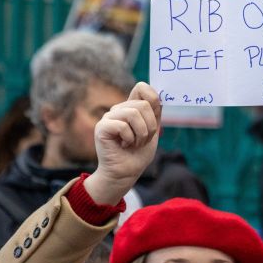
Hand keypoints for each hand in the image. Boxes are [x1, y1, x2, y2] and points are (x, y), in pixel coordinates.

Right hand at [84, 82, 160, 204]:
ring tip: (134, 143)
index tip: (156, 115)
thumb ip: (155, 114)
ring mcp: (109, 117)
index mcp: (131, 108)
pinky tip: (124, 145)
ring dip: (141, 134)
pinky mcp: (102, 127)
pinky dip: (129, 138)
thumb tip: (159, 96)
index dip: (153, 97)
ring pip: (134, 113)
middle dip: (150, 126)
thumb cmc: (138, 154)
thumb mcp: (152, 131)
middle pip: (143, 104)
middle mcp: (119, 109)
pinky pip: (123, 125)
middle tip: (142, 140)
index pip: (141, 88)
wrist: (125, 173)